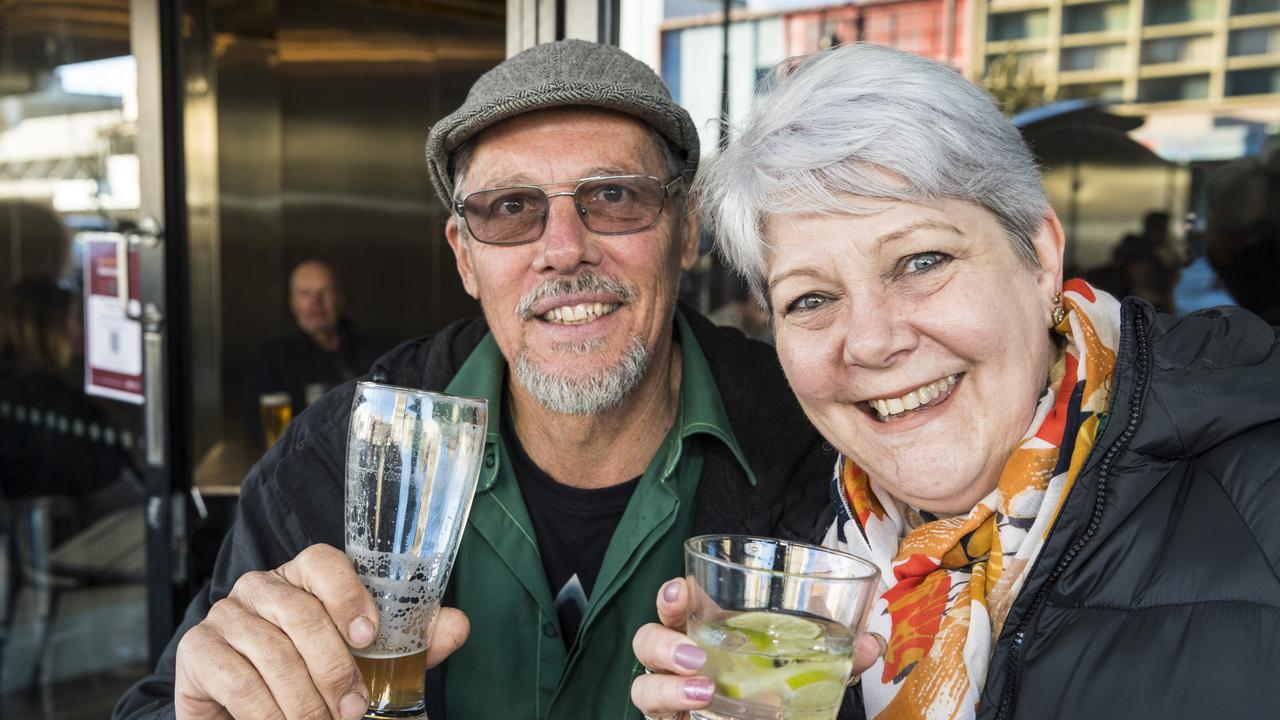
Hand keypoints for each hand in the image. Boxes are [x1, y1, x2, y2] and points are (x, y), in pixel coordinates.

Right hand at [174, 543, 469, 719]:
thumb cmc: (309, 674)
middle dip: (333, 667)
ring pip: (271, 652)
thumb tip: (458, 626)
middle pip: (300, 613)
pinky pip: (238, 681)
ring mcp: (225, 616)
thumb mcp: (363, 659)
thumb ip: (410, 643)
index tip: (369, 635)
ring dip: (304, 699)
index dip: (347, 594)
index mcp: (302, 576)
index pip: (322, 562)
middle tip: (353, 709)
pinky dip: (267, 713)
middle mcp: (260, 587)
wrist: (241, 709)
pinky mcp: (198, 653)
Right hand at [630, 577, 883, 719]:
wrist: (771, 719)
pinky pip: (658, 719)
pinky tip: (700, 710)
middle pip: (646, 641)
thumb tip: (870, 643)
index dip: (670, 596)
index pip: (675, 605)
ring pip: (642, 686)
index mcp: (706, 630)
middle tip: (695, 653)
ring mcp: (671, 697)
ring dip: (667, 686)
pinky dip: (674, 710)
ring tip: (704, 690)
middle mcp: (679, 661)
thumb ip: (838, 654)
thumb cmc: (778, 686)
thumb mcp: (812, 668)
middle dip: (661, 640)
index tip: (681, 590)